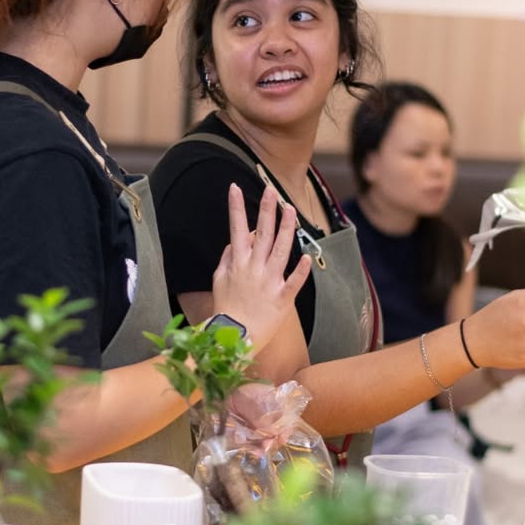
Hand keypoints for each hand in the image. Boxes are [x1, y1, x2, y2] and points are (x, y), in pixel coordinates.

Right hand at [211, 184, 311, 351]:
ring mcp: (269, 283)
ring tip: (290, 210)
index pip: (236, 229)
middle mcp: (254, 269)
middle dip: (266, 210)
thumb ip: (227, 258)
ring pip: (280, 251)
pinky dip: (299, 271)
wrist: (232, 337)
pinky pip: (293, 283)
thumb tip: (235, 240)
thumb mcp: (219, 280)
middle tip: (271, 190)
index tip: (235, 187)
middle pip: (263, 234)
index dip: (236, 207)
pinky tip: (305, 256)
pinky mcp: (282, 299)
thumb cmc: (225, 308)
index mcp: (237, 263)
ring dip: (286, 229)